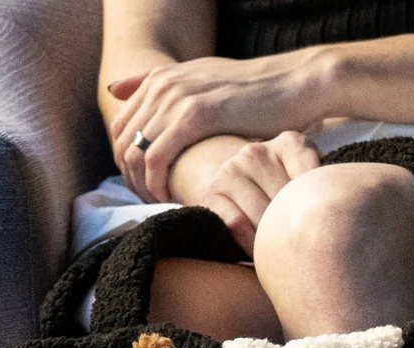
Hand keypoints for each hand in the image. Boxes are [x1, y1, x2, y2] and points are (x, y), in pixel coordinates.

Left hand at [108, 51, 330, 201]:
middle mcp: (162, 85)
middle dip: (131, 177)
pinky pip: (157, 157)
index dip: (126, 161)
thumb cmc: (259, 92)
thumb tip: (119, 90)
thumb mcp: (208, 81)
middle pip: (123, 141)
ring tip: (162, 204)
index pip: (121, 126)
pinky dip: (157, 182)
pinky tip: (172, 197)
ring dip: (143, 185)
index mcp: (161, 78)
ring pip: (136, 152)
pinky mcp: (194, 116)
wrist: (294, 84)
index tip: (144, 185)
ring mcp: (176, 99)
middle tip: (150, 202)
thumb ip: (169, 86)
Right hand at [188, 131, 322, 250]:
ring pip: (263, 217)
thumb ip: (327, 193)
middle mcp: (257, 152)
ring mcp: (231, 169)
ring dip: (274, 242)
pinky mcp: (211, 192)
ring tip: (282, 251)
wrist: (241, 196)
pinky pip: (237, 225)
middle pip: (288, 203)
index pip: (315, 182)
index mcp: (292, 144)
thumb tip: (348, 215)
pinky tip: (258, 251)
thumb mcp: (313, 189)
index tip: (325, 228)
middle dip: (297, 231)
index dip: (321, 214)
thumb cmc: (289, 200)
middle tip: (305, 249)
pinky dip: (250, 244)